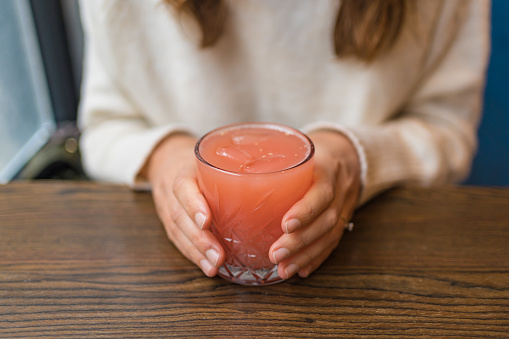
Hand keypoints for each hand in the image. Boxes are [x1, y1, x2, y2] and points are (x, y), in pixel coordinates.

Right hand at [140, 133, 224, 276]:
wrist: (167, 160)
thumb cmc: (201, 160)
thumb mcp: (213, 155)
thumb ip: (236, 165)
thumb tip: (279, 179)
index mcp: (183, 171)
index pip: (183, 187)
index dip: (193, 205)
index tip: (206, 221)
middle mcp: (172, 192)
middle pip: (179, 217)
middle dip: (199, 240)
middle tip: (218, 256)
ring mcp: (168, 209)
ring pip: (177, 233)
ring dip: (197, 253)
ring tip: (214, 267)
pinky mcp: (171, 224)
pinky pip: (179, 241)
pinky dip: (194, 256)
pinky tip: (209, 268)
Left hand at [269, 130, 360, 278]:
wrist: (347, 154)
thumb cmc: (309, 151)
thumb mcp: (295, 147)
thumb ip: (269, 158)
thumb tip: (220, 171)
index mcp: (326, 168)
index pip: (321, 192)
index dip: (306, 210)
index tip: (285, 225)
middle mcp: (339, 190)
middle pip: (325, 220)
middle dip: (300, 241)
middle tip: (275, 254)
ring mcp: (344, 207)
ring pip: (330, 236)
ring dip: (305, 255)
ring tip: (283, 269)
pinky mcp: (342, 221)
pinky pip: (332, 243)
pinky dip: (316, 258)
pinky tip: (300, 270)